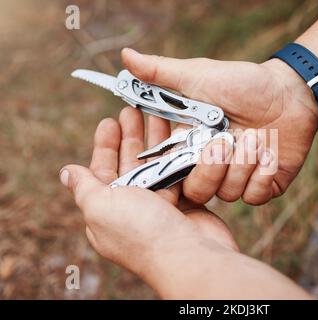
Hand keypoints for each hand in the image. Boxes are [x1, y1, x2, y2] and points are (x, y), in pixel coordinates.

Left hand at [59, 107, 237, 285]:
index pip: (101, 171)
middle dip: (131, 136)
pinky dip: (179, 155)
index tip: (109, 121)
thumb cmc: (142, 232)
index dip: (104, 145)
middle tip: (134, 110)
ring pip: (156, 165)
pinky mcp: (185, 203)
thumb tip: (66, 173)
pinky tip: (180, 136)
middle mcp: (133, 208)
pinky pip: (179, 172)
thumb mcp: (100, 207)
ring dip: (156, 140)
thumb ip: (84, 187)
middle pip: (130, 163)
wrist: (190, 256)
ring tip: (157, 115)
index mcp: (107, 210)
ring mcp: (160, 205)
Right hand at [122, 48, 317, 204]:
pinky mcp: (263, 185)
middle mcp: (211, 166)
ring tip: (257, 139)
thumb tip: (124, 55)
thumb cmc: (243, 82)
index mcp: (191, 147)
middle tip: (226, 140)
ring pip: (228, 194)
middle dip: (212, 167)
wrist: (289, 92)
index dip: (175, 167)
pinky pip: (255, 197)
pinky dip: (263, 176)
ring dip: (243, 165)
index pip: (171, 171)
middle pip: (198, 191)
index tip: (188, 150)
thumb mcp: (199, 76)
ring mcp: (237, 177)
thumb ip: (161, 72)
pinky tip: (270, 155)